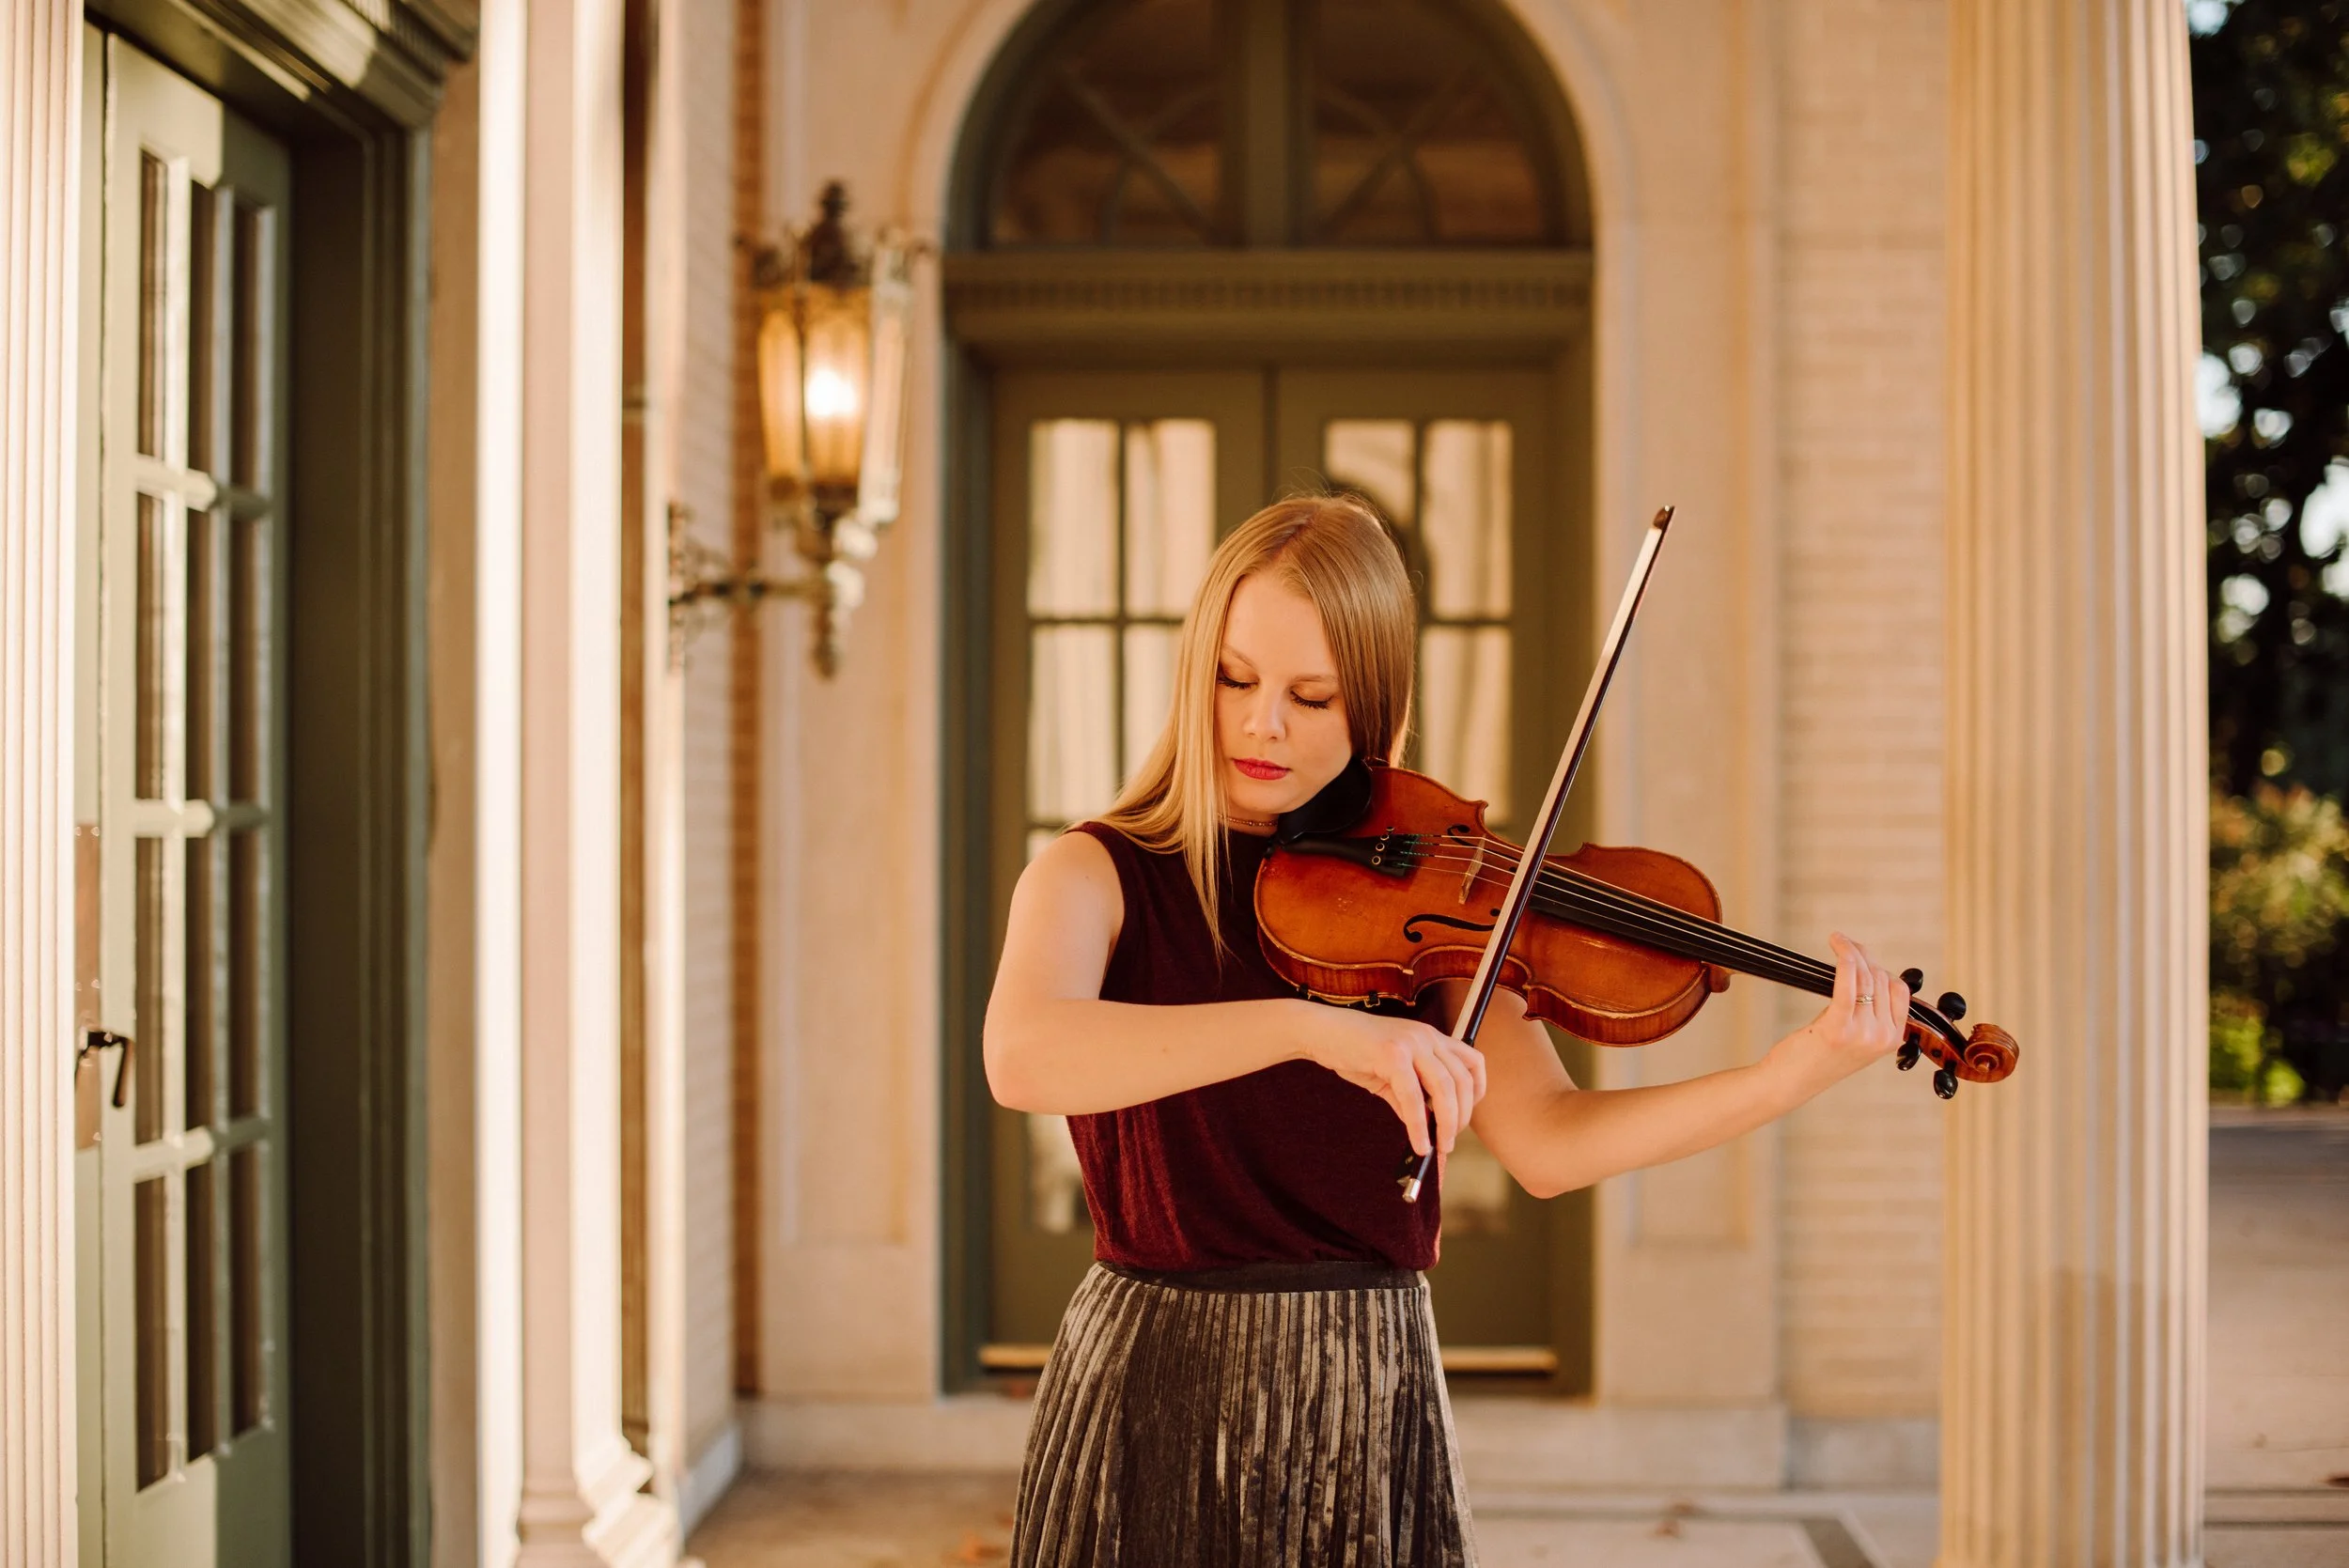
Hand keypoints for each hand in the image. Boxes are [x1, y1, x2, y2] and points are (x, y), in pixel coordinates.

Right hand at [1298, 1004, 1487, 1157]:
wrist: (1321, 1031)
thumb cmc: (1354, 1050)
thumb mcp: (1390, 1073)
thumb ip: (1410, 1097)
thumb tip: (1425, 1128)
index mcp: (1430, 1037)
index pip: (1473, 1062)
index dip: (1478, 1091)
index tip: (1467, 1115)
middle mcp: (1426, 1037)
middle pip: (1462, 1081)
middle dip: (1461, 1117)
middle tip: (1449, 1141)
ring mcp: (1411, 1044)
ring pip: (1444, 1089)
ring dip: (1446, 1124)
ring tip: (1439, 1147)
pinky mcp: (1392, 1055)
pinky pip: (1413, 1098)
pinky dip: (1419, 1125)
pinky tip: (1418, 1143)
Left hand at [1763, 932, 1911, 1103]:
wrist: (1790, 1083)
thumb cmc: (1816, 1056)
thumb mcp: (1854, 1037)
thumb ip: (1867, 1011)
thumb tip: (1864, 967)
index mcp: (1892, 1039)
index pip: (1899, 990)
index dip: (1880, 967)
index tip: (1861, 955)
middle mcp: (1882, 1037)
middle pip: (1880, 979)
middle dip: (1863, 956)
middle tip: (1844, 943)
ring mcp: (1863, 1034)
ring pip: (1865, 977)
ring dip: (1851, 951)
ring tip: (1838, 940)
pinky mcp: (1838, 1028)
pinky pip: (1848, 984)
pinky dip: (1845, 959)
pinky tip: (1837, 945)